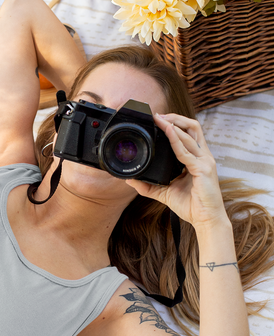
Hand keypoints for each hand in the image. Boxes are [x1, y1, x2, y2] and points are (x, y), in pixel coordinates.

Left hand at [125, 113, 227, 230]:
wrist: (206, 220)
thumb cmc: (191, 206)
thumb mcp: (165, 192)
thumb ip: (148, 186)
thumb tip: (130, 180)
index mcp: (196, 159)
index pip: (188, 134)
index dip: (175, 124)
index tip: (158, 119)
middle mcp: (202, 156)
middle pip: (193, 127)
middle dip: (175, 118)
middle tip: (158, 115)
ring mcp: (205, 161)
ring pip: (191, 134)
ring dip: (174, 124)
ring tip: (160, 119)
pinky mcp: (204, 169)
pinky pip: (187, 151)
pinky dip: (176, 140)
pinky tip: (167, 133)